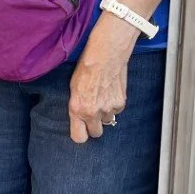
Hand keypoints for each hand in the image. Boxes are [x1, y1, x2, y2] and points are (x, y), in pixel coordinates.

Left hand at [67, 16, 135, 143]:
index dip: (81, 134)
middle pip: (96, 133)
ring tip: (102, 97)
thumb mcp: (73, 88)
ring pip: (107, 121)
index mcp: (78, 109)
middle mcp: (93, 112)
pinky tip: (110, 92)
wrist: (105, 56)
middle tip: (93, 114)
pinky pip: (117, 111)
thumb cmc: (86, 68)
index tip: (82, 129)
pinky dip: (114, 105)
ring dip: (105, 113)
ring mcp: (108, 109)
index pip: (79, 137)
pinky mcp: (120, 103)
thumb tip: (80, 117)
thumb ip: (77, 106)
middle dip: (94, 126)